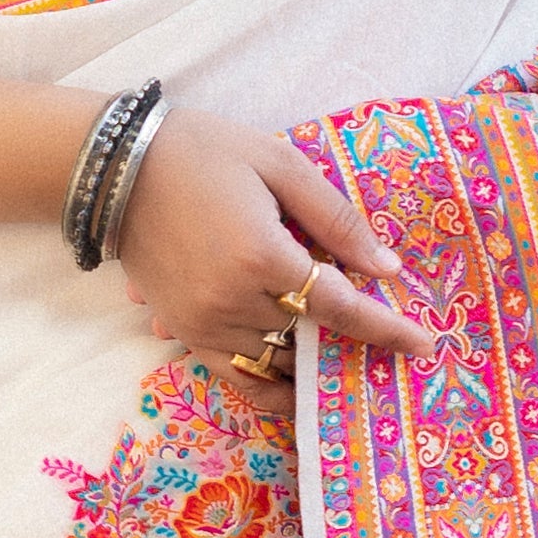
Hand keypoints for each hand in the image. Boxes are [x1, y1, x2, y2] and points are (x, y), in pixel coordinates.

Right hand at [113, 108, 430, 374]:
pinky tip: (294, 380)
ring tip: (342, 359)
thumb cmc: (201, 152)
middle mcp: (232, 300)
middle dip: (349, 341)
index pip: (339, 307)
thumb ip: (335, 219)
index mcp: (261, 254)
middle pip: (310, 338)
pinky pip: (235, 377)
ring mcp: (202, 323)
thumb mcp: (278, 164)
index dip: (385, 329)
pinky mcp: (181, 331)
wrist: (114, 168)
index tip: (423, 345)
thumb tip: (386, 269)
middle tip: (385, 344)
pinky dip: (269, 385)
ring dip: (311, 363)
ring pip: (276, 363)